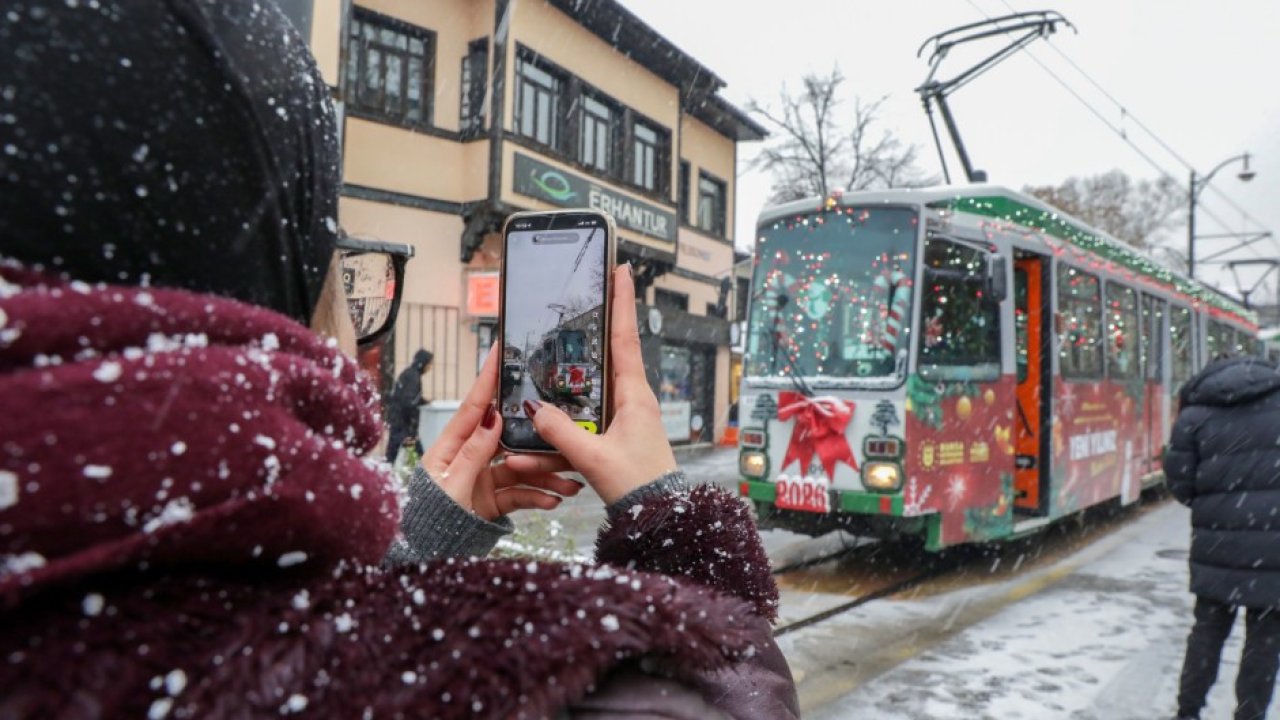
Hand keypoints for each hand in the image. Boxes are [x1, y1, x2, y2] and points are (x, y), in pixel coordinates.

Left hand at [421, 348, 581, 519]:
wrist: (424, 553)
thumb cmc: (429, 518)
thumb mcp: (451, 486)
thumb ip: (474, 454)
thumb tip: (493, 417)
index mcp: (451, 446)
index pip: (475, 405)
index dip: (489, 376)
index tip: (501, 348)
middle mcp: (470, 457)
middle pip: (509, 437)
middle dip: (537, 438)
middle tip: (562, 429)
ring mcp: (482, 478)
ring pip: (520, 468)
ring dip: (546, 475)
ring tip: (570, 484)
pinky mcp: (491, 500)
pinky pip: (519, 494)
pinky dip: (537, 497)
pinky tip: (554, 501)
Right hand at [507, 264, 677, 504]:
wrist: (660, 517)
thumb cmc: (640, 487)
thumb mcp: (594, 459)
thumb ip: (562, 433)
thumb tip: (535, 410)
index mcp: (635, 396)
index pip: (625, 338)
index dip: (622, 302)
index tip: (622, 269)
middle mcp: (634, 400)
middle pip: (611, 353)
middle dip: (598, 327)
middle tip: (589, 294)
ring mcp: (628, 416)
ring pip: (594, 390)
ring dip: (574, 385)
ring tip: (561, 372)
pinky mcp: (619, 434)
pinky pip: (590, 417)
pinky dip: (569, 421)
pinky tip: (546, 435)